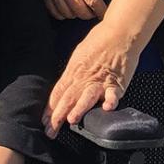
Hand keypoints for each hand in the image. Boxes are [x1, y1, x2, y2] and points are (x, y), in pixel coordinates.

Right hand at [17, 0, 114, 20]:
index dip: (102, 10)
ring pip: (68, 14)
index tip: (106, 12)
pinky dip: (63, 14)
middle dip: (91, 13)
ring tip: (82, 6)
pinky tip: (68, 7)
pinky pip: (54, 12)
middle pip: (81, 12)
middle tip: (95, 8)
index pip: (93, 1)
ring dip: (77, 14)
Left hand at [43, 22, 139, 137]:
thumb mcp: (79, 55)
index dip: (50, 108)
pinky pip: (113, 93)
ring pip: (87, 96)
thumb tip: (64, 88)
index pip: (58, 92)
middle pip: (69, 97)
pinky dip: (110, 100)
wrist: (119, 32)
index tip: (43, 121)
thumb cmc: (99, 41)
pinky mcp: (117, 81)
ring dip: (79, 108)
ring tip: (71, 120)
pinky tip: (106, 108)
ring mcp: (100, 80)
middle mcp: (84, 77)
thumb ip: (72, 73)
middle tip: (50, 131)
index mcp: (74, 71)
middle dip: (58, 115)